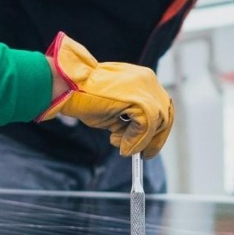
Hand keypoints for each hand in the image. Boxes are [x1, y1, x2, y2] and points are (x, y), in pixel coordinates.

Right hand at [38, 33, 173, 157]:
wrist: (68, 86)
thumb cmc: (85, 97)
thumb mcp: (114, 109)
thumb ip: (130, 119)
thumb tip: (138, 140)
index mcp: (143, 79)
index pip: (160, 106)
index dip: (156, 129)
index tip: (148, 145)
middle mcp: (148, 80)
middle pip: (165, 115)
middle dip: (154, 139)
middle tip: (143, 155)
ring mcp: (145, 89)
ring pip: (157, 123)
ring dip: (140, 141)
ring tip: (120, 146)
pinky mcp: (140, 100)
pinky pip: (146, 127)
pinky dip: (135, 141)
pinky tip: (120, 144)